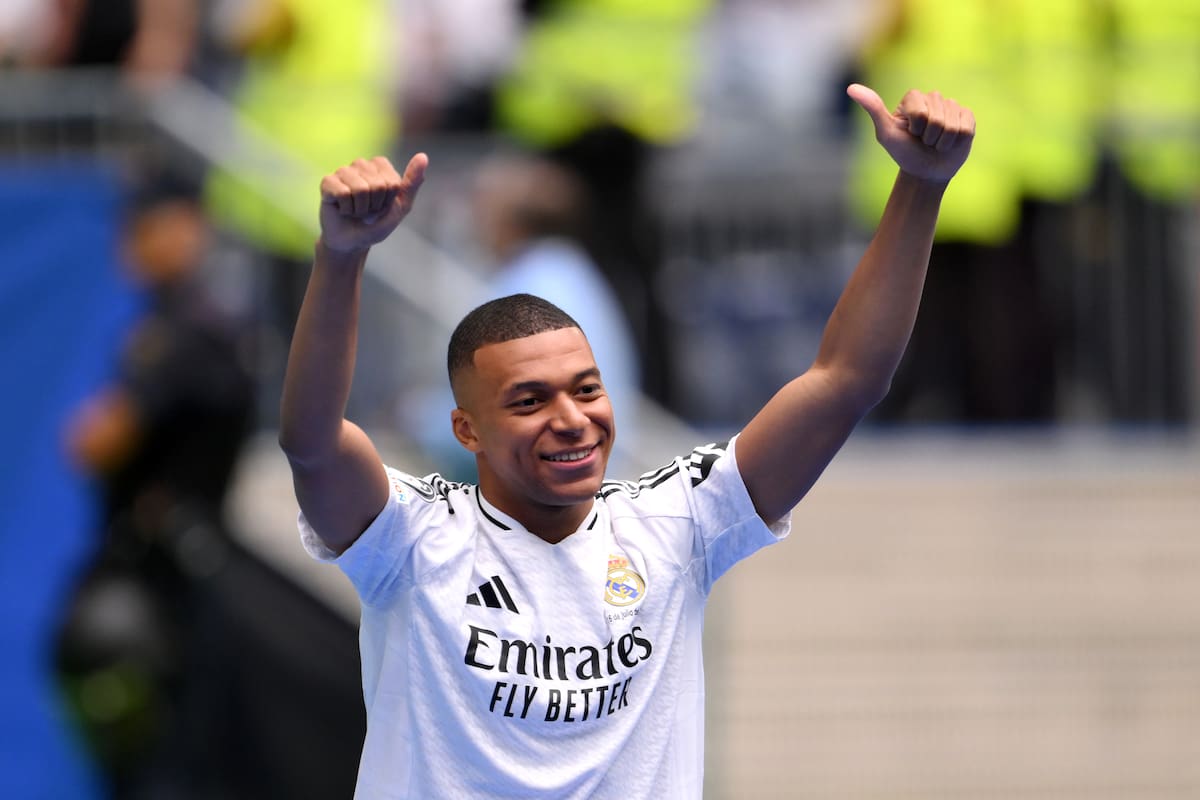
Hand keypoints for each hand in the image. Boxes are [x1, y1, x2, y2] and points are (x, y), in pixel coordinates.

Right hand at [318, 154, 427, 253]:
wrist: (353, 242)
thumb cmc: (377, 224)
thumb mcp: (400, 206)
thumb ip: (412, 183)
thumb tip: (423, 156)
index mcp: (380, 166)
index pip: (392, 181)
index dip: (389, 200)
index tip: (383, 206)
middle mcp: (361, 164)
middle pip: (377, 185)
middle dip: (375, 206)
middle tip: (368, 211)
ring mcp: (343, 172)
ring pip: (360, 189)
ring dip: (361, 209)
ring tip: (356, 211)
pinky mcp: (327, 182)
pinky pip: (343, 193)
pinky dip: (346, 209)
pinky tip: (343, 210)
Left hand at [848, 85, 973, 183]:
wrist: (925, 172)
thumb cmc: (904, 153)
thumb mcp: (886, 133)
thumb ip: (873, 109)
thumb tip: (850, 88)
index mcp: (913, 98)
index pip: (920, 112)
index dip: (916, 129)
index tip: (910, 134)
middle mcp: (933, 97)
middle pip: (937, 118)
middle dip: (930, 137)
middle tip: (924, 142)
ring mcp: (952, 106)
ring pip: (952, 124)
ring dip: (943, 141)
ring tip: (936, 143)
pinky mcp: (967, 116)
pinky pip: (966, 127)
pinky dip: (958, 141)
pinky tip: (951, 142)